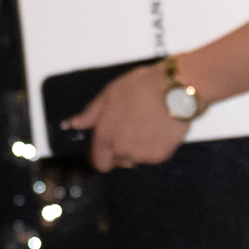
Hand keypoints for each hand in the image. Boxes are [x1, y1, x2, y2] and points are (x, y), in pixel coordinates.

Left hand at [70, 63, 192, 171]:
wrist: (175, 89)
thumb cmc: (142, 86)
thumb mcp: (109, 94)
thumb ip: (90, 114)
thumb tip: (73, 124)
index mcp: (106, 135)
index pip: (99, 161)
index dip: (104, 155)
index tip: (111, 148)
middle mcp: (121, 149)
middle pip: (121, 157)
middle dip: (126, 145)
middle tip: (136, 124)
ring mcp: (141, 154)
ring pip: (139, 156)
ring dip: (142, 145)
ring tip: (151, 122)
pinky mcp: (161, 155)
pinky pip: (156, 154)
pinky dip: (159, 144)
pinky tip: (162, 127)